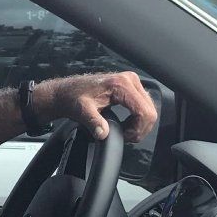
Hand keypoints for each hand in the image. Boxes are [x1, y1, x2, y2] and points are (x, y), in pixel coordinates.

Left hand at [36, 72, 157, 142]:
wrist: (66, 92)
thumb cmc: (73, 98)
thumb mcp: (82, 111)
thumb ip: (93, 122)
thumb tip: (103, 134)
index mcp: (121, 85)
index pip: (144, 111)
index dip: (137, 129)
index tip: (124, 137)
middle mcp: (130, 80)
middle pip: (150, 110)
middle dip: (140, 128)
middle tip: (124, 136)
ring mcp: (132, 82)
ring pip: (149, 108)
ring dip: (139, 124)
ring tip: (123, 130)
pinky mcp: (131, 87)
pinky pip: (143, 105)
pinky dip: (138, 118)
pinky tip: (125, 123)